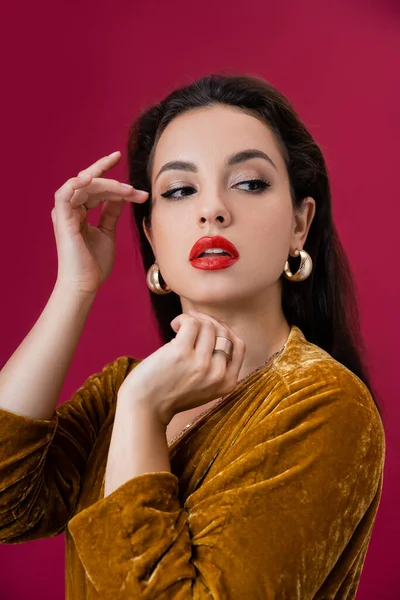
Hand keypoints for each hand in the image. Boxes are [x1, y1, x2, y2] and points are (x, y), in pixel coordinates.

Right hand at [51, 151, 148, 295]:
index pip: (96, 188)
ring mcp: (65, 213)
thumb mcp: (108, 231)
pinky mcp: (61, 219)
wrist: (85, 284)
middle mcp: (71, 209)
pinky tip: (91, 178)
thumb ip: (111, 212)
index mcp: (80, 212)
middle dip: (110, 175)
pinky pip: (64, 194)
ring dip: (107, 184)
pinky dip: (76, 183)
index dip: (115, 183)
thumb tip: (122, 195)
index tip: (138, 189)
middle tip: (128, 176)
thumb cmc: (94, 264)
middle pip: (90, 183)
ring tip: (127, 190)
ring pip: (84, 186)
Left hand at [117, 309, 245, 425]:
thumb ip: (216, 364)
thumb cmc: (171, 392)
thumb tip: (216, 326)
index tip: (209, 328)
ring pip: (208, 325)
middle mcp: (218, 374)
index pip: (238, 345)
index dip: (225, 330)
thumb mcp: (204, 386)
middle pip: (223, 332)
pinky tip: (174, 326)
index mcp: (227, 383)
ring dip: (193, 319)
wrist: (144, 407)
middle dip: (207, 321)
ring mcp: (201, 364)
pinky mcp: (182, 353)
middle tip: (191, 322)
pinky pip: (191, 323)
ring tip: (179, 326)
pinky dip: (183, 319)